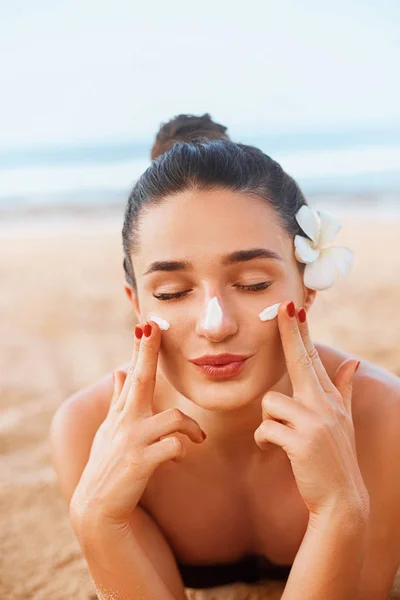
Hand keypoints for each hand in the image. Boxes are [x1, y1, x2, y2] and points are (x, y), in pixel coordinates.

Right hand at [69, 320, 205, 529]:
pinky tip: (183, 454)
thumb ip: (118, 399)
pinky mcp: (141, 462)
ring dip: (191, 426)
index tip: (146, 325)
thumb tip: (119, 370)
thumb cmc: (108, 463)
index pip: (133, 374)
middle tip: (153, 328)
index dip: (140, 350)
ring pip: (173, 418)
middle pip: (140, 380)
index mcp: (121, 412)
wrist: (97, 507)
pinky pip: (173, 446)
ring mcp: (132, 441)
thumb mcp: (110, 429)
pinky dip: (183, 448)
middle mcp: (125, 421)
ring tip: (197, 437)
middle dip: (147, 353)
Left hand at [254, 301, 368, 518]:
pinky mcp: (300, 441)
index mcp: (329, 398)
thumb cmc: (335, 456)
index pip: (313, 358)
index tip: (294, 308)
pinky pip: (266, 428)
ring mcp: (314, 422)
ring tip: (280, 437)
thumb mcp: (343, 421)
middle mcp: (324, 405)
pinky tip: (273, 449)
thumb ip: (344, 389)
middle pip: (301, 361)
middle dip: (290, 333)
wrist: (342, 499)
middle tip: (283, 308)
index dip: (302, 333)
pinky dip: (264, 440)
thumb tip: (352, 363)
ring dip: (269, 421)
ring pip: (271, 402)